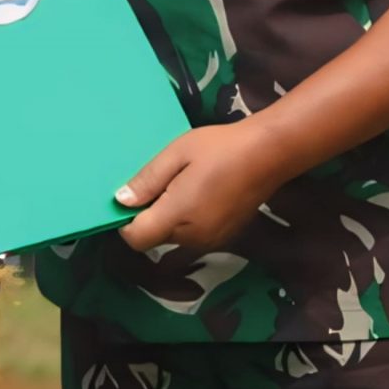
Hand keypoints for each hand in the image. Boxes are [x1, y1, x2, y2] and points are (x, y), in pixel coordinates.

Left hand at [116, 123, 292, 253]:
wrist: (267, 154)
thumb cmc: (219, 148)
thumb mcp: (177, 154)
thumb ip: (147, 180)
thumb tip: (121, 201)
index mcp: (177, 217)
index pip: (136, 239)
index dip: (126, 222)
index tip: (130, 198)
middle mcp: (192, 237)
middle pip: (155, 237)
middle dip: (151, 215)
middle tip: (162, 181)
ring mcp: (211, 241)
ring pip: (175, 237)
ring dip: (170, 217)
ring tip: (183, 183)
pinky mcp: (225, 238)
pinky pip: (194, 235)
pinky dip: (189, 220)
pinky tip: (201, 192)